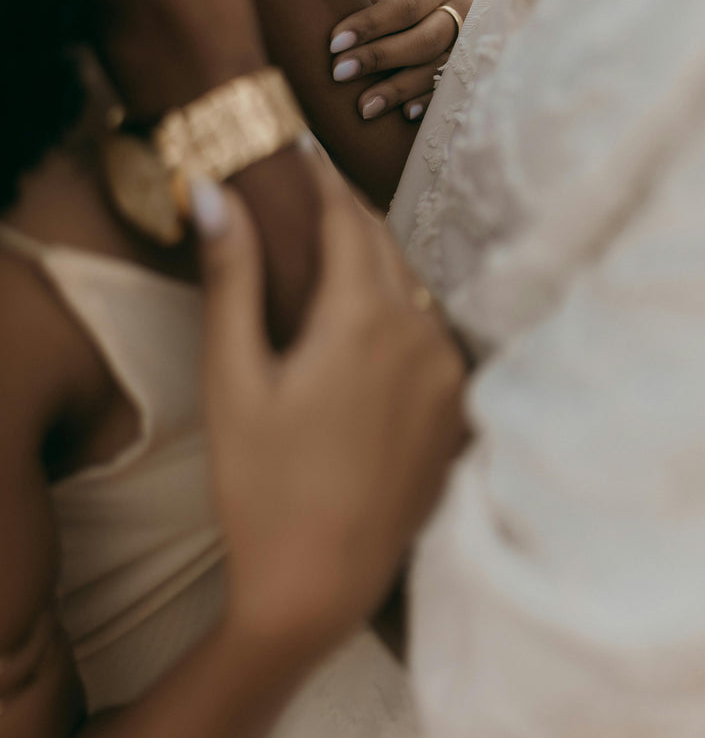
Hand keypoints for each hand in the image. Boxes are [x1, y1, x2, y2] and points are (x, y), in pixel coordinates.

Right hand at [195, 161, 466, 646]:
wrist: (320, 586)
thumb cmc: (262, 487)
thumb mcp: (233, 380)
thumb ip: (232, 280)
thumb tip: (215, 195)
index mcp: (365, 320)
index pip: (349, 218)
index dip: (322, 179)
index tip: (303, 150)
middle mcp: (422, 336)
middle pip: (386, 248)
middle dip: (349, 216)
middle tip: (312, 196)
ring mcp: (448, 376)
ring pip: (414, 290)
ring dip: (377, 265)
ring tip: (334, 257)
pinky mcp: (456, 412)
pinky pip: (431, 335)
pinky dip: (400, 314)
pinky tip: (367, 328)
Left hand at [335, 0, 473, 122]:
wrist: (418, 24)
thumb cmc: (386, 1)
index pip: (405, 5)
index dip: (370, 25)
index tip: (334, 44)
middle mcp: (459, 11)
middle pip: (425, 39)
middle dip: (380, 58)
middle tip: (340, 73)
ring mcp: (467, 45)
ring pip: (437, 68)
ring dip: (399, 89)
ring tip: (363, 107)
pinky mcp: (467, 72)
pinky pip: (450, 91)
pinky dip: (426, 102)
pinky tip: (403, 114)